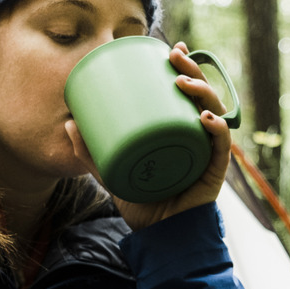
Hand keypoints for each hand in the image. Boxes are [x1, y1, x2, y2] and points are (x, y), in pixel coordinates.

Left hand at [66, 42, 233, 231]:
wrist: (159, 239)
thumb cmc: (142, 203)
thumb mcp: (112, 173)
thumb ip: (91, 152)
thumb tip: (68, 123)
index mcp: (180, 131)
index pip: (188, 94)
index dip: (186, 68)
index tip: (171, 49)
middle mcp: (199, 137)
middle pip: (204, 96)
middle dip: (194, 70)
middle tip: (174, 56)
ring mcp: (208, 153)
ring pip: (216, 113)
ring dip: (204, 92)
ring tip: (182, 83)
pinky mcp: (214, 172)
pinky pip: (221, 147)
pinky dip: (218, 130)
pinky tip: (206, 119)